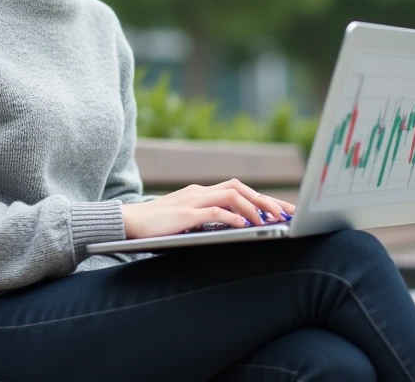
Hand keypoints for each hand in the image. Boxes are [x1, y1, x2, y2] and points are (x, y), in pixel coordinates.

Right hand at [120, 179, 296, 239]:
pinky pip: (213, 211)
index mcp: (201, 192)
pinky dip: (231, 217)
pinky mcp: (185, 214)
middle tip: (287, 214)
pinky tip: (244, 225)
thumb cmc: (157, 225)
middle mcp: (200, 192)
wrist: (128, 222)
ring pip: (231, 195)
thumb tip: (235, 227)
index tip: (282, 210)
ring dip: (254, 208)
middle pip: (240, 187)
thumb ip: (207, 218)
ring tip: (270, 221)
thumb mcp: (187, 219)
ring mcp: (192, 201)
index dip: (262, 198)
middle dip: (266, 200)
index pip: (238, 188)